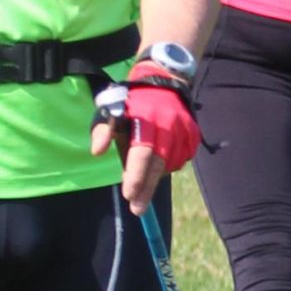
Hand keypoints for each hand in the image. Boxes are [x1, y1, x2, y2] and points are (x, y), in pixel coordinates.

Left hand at [89, 64, 196, 211]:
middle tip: (137, 208)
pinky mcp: (194, 134)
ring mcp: (184, 130)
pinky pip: (182, 159)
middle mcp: (167, 126)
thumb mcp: (109, 112)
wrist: (162, 82)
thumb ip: (102, 131)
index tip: (129, 196)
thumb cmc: (129, 103)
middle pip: (158, 164)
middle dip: (147, 188)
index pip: (142, 153)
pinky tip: (158, 162)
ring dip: (156, 175)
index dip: (137, 176)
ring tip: (143, 177)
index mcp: (145, 120)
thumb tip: (97, 151)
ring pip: (170, 164)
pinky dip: (169, 165)